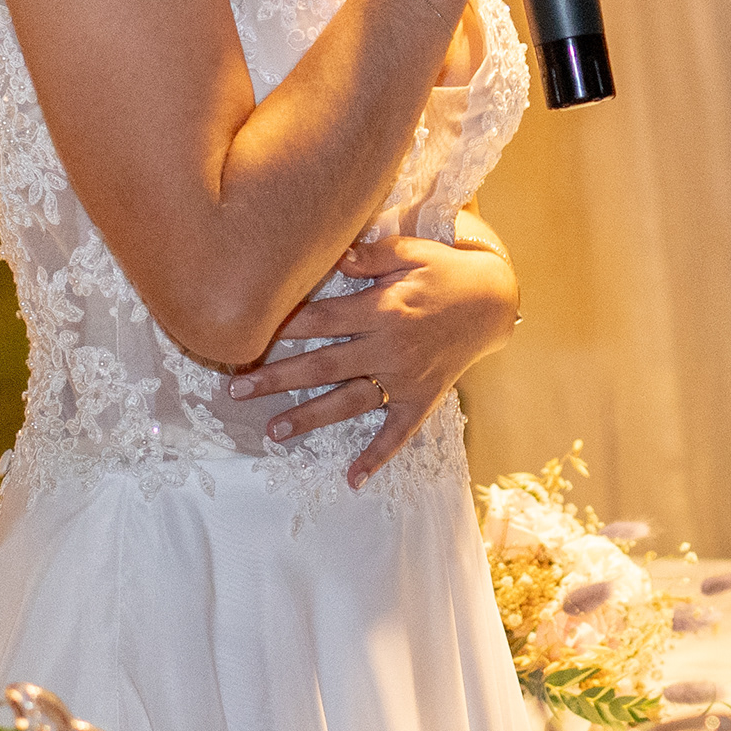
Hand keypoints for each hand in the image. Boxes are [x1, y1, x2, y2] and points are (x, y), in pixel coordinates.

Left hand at [225, 230, 522, 484]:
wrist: (494, 302)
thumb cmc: (445, 270)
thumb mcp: (411, 250)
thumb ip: (371, 255)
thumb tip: (334, 255)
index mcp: (383, 308)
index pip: (323, 318)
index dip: (283, 325)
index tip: (246, 333)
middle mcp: (390, 346)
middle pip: (324, 365)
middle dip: (278, 377)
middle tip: (236, 391)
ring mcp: (405, 378)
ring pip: (349, 401)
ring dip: (310, 418)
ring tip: (273, 432)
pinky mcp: (421, 399)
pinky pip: (397, 433)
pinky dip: (377, 457)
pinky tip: (353, 480)